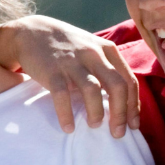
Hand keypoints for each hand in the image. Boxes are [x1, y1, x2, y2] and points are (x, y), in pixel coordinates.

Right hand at [0, 15, 139, 135]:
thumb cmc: (68, 48)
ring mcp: (73, 62)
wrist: (30, 31)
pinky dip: (67, 114)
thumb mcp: (93, 50)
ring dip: (97, 112)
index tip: (133, 125)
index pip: (129, 81)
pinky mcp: (52, 70)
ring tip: (95, 125)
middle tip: (118, 133)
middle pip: (117, 86)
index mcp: (108, 51)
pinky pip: (63, 96)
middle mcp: (94, 55)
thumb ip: (109, 70)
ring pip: (93, 90)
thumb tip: (125, 104)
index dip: (133, 106)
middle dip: (121, 113)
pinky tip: (69, 127)